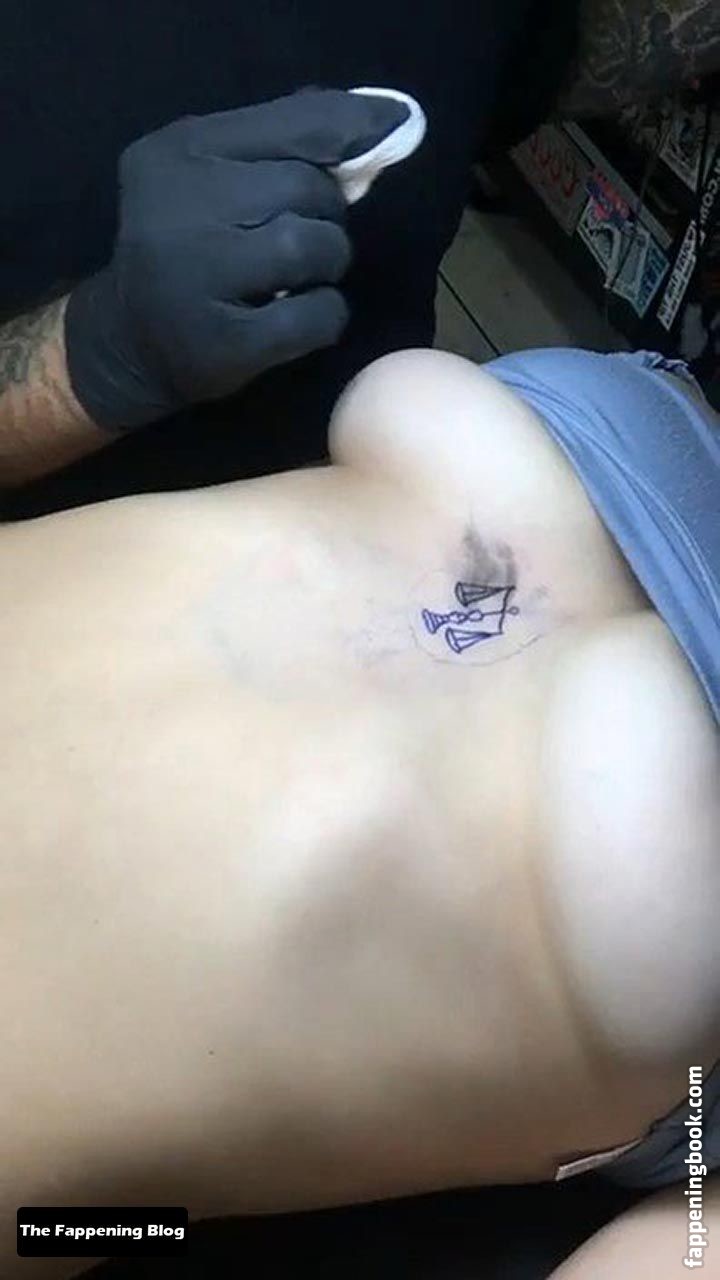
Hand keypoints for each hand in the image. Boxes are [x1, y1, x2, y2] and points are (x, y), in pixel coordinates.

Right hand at [64, 88, 407, 430]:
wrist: (128, 341)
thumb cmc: (187, 250)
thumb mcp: (209, 176)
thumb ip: (274, 141)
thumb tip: (370, 116)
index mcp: (178, 150)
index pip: (293, 125)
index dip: (351, 127)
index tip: (389, 129)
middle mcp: (180, 205)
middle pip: (306, 187)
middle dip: (327, 214)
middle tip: (309, 239)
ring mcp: (197, 275)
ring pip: (310, 246)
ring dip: (327, 263)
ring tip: (304, 277)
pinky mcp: (222, 341)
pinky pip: (313, 315)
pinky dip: (326, 315)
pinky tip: (305, 318)